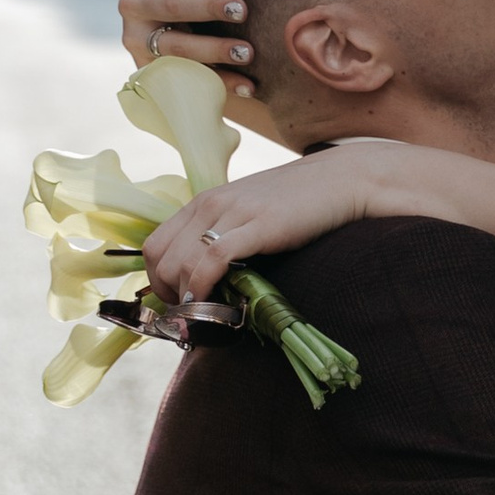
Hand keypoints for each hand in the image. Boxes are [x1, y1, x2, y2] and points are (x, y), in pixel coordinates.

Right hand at [119, 0, 257, 97]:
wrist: (157, 41)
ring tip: (250, 52)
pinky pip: (189, 80)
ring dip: (214, 51)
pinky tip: (251, 85)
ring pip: (177, 47)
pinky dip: (221, 84)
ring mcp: (140, 43)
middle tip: (243, 7)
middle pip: (170, 5)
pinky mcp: (153, 73)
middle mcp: (134, 5)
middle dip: (205, 6)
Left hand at [142, 145, 384, 302]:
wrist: (341, 180)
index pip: (154, 245)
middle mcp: (210, 204)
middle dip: (166, 294)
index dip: (155, 281)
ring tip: (200, 314)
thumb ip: (225, 236)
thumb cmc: (298, 204)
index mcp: (204, 202)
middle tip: (187, 314)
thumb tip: (206, 278)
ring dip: (183, 296)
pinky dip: (203, 285)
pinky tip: (212, 301)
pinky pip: (213, 259)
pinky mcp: (257, 226)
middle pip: (160, 257)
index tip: (174, 302)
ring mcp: (233, 213)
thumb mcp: (249, 214)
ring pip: (181, 260)